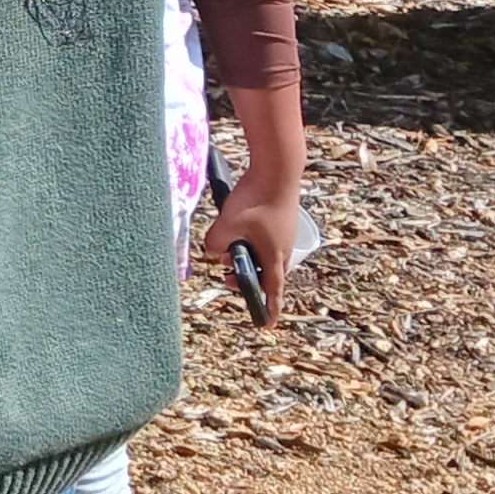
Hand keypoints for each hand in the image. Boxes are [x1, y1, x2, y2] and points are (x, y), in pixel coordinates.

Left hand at [200, 168, 298, 324]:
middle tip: (225, 277)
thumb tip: (211, 251)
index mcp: (275, 256)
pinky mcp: (279, 220)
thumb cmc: (256, 197)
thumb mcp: (228, 223)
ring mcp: (283, 233)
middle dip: (244, 278)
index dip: (268, 308)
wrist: (277, 168)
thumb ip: (215, 243)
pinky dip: (248, 241)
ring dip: (244, 256)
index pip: (272, 290)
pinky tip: (235, 228)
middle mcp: (283, 248)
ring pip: (262, 255)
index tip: (265, 324)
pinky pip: (263, 240)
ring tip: (226, 248)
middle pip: (265, 273)